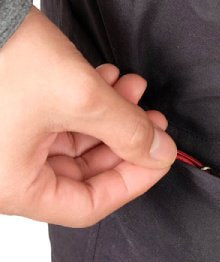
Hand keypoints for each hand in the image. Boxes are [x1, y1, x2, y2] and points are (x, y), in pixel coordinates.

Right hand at [0, 6, 176, 226]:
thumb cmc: (3, 55)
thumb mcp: (79, 97)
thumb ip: (127, 130)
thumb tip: (161, 153)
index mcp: (13, 188)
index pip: (86, 206)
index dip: (131, 182)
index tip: (159, 158)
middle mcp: (6, 174)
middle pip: (83, 175)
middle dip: (123, 141)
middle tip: (152, 119)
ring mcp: (7, 147)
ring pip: (76, 145)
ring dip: (110, 117)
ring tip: (134, 88)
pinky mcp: (10, 119)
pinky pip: (58, 125)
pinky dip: (87, 105)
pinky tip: (108, 79)